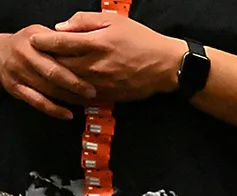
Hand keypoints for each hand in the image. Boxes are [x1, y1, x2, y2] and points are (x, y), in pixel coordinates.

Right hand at [0, 27, 95, 118]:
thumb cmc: (28, 45)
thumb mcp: (42, 34)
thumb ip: (61, 39)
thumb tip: (87, 46)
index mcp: (34, 38)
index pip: (58, 49)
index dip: (77, 62)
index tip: (94, 70)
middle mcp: (25, 54)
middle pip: (53, 71)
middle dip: (75, 83)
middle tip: (92, 92)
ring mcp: (19, 72)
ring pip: (48, 89)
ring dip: (69, 98)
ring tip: (85, 103)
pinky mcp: (16, 88)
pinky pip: (38, 102)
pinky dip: (55, 110)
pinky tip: (68, 114)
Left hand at [29, 13, 184, 101]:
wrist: (165, 67)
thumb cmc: (141, 40)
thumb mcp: (114, 21)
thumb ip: (85, 21)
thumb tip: (61, 27)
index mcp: (96, 43)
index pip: (60, 43)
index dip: (44, 41)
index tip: (34, 39)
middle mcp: (96, 66)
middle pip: (61, 66)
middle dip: (46, 62)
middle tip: (35, 59)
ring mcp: (101, 84)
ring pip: (69, 85)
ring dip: (56, 81)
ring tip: (46, 76)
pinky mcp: (108, 97)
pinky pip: (83, 97)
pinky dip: (71, 94)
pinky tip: (64, 90)